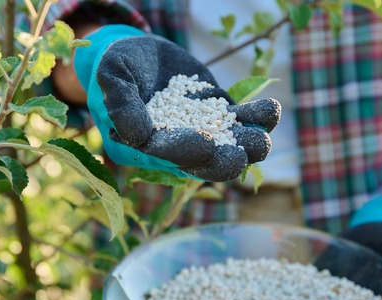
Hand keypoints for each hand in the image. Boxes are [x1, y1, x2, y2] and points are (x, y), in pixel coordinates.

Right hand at [74, 25, 280, 181]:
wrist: (139, 53)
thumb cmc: (117, 65)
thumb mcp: (111, 74)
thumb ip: (121, 103)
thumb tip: (138, 135)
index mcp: (146, 144)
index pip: (167, 153)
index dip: (186, 150)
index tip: (205, 145)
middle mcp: (176, 144)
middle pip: (203, 163)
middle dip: (224, 162)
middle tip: (241, 156)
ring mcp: (201, 129)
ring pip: (229, 145)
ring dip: (248, 145)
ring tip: (263, 138)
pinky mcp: (218, 113)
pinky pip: (240, 120)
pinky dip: (257, 118)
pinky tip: (270, 110)